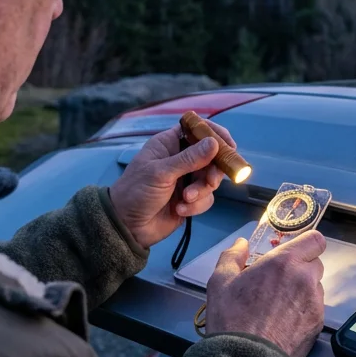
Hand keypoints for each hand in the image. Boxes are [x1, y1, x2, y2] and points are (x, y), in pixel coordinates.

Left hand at [108, 122, 237, 249]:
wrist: (126, 226)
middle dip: (213, 170)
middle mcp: (181, 159)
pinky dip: (196, 205)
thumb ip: (190, 159)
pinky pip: (206, 199)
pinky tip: (180, 210)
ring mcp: (186, 179)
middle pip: (212, 156)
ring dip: (201, 191)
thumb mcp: (161, 173)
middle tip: (210, 181)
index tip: (229, 145)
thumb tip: (215, 143)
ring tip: (186, 199)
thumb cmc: (136, 191)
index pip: (197, 129)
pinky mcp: (190, 199)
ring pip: (211, 179)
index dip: (215, 134)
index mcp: (170, 144)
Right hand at [204, 231, 326, 356]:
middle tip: (279, 279)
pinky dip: (303, 310)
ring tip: (279, 303)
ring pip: (316, 287)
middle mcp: (305, 279)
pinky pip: (315, 308)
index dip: (305, 243)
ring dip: (303, 289)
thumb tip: (241, 244)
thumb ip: (232, 256)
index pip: (315, 240)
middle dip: (300, 267)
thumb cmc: (232, 320)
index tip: (292, 250)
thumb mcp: (220, 281)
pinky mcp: (317, 325)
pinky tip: (283, 320)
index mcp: (284, 262)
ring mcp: (314, 303)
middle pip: (315, 263)